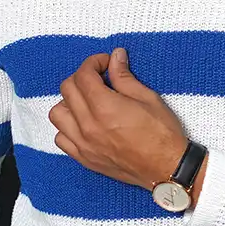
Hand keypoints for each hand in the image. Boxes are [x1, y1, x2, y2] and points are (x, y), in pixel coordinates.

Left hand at [48, 47, 194, 190]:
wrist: (167, 168)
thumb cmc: (162, 134)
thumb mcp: (147, 97)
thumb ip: (124, 76)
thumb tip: (115, 57)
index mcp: (105, 107)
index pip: (83, 75)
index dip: (94, 62)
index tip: (106, 63)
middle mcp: (88, 125)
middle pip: (67, 90)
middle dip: (82, 76)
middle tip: (99, 77)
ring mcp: (84, 144)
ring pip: (57, 114)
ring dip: (69, 101)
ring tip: (88, 101)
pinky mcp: (84, 158)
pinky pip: (61, 138)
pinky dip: (67, 127)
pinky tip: (83, 123)